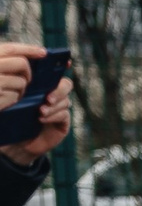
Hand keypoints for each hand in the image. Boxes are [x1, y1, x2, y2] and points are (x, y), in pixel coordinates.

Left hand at [0, 42, 70, 163]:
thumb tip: (23, 70)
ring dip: (54, 105)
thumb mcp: (13, 97)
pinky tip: (41, 119)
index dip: (61, 65)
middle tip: (47, 98)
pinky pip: (64, 115)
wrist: (14, 142)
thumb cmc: (11, 117)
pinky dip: (54, 116)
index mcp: (41, 85)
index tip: (66, 63)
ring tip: (40, 111)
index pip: (54, 71)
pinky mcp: (62, 122)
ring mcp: (59, 108)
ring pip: (65, 101)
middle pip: (65, 84)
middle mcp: (52, 94)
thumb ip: (21, 85)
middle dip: (59, 89)